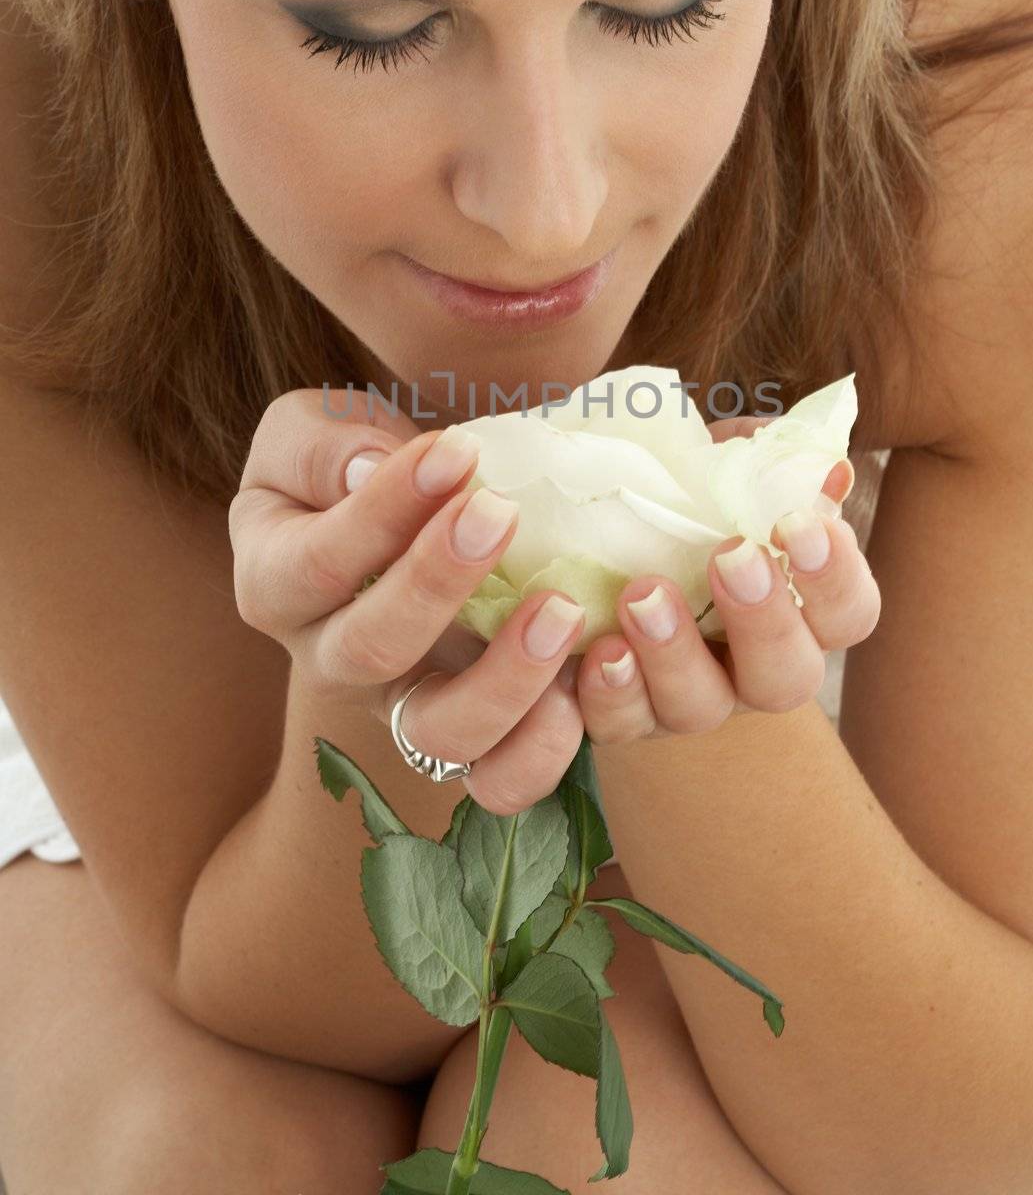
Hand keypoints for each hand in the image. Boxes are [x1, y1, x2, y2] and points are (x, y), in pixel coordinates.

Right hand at [229, 387, 586, 815]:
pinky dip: (543, 749)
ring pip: (440, 737)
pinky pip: (501, 779)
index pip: (318, 562)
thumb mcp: (312, 428)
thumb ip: (322, 445)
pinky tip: (581, 685)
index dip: (385, 510)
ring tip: (559, 609)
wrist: (403, 503)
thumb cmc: (350, 462)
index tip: (454, 450)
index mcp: (276, 583)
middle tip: (499, 511)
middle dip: (438, 581)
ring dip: (504, 680)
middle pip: (370, 651)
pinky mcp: (472, 734)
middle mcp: (329, 662)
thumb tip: (366, 471)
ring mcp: (403, 708)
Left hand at [573, 414, 881, 744]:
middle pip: (788, 677)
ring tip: (642, 597)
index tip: (798, 525)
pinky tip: (600, 651)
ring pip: (702, 707)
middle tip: (731, 558)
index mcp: (800, 612)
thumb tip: (825, 468)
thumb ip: (769, 465)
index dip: (834, 578)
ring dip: (674, 654)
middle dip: (763, 620)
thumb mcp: (721, 470)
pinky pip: (622, 723)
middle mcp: (755, 668)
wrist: (595, 530)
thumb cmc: (682, 500)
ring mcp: (692, 698)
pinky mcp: (626, 713)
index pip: (849, 613)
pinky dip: (611, 691)